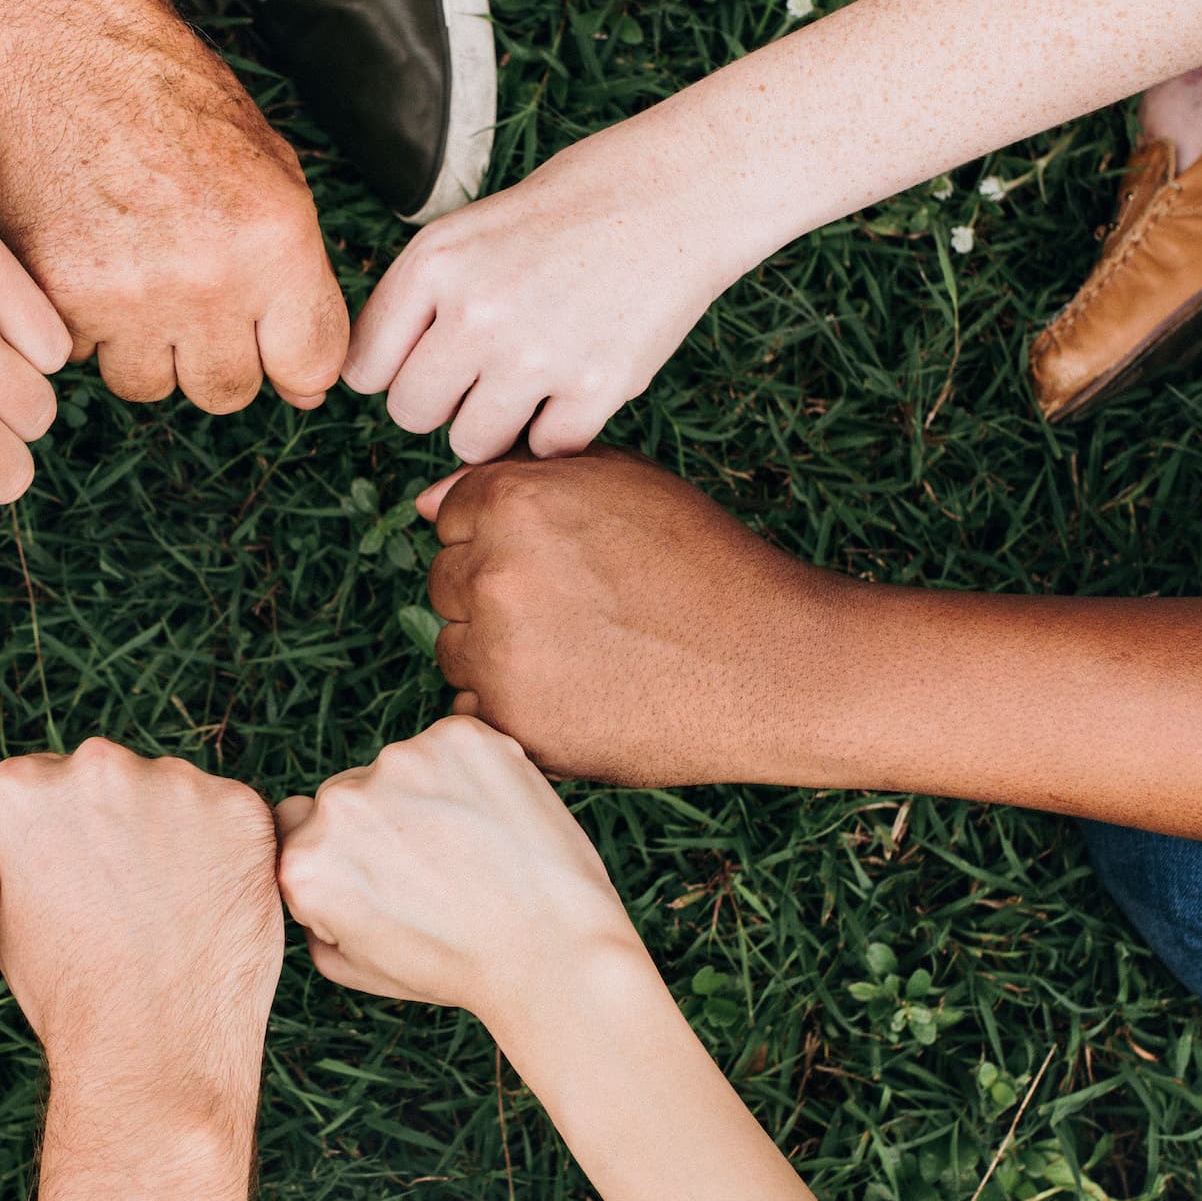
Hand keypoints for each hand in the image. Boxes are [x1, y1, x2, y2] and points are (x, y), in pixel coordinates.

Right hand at [0, 0, 350, 413]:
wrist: (73, 56)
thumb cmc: (178, 108)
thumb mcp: (276, 177)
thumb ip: (302, 285)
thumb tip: (309, 390)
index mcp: (275, 242)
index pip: (310, 367)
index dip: (293, 365)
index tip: (273, 347)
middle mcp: (207, 277)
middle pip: (226, 393)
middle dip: (215, 357)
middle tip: (192, 296)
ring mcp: (129, 294)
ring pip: (150, 386)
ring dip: (147, 348)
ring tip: (138, 274)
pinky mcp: (60, 297)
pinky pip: (83, 357)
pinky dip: (87, 325)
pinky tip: (92, 261)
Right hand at [0, 740, 282, 1098]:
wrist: (149, 1047)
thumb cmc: (69, 994)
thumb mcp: (1, 911)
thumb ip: (13, 845)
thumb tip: (30, 823)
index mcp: (20, 787)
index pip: (51, 783)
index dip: (72, 835)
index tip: (83, 879)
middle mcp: (93, 766)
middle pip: (112, 777)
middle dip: (122, 822)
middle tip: (133, 898)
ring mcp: (172, 782)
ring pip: (176, 794)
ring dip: (179, 833)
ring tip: (173, 912)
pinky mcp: (239, 807)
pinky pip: (235, 818)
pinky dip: (233, 854)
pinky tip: (213, 909)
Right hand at [273, 717, 641, 1025]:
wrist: (552, 952)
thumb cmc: (456, 967)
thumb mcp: (355, 966)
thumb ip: (310, 916)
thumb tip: (307, 873)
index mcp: (304, 860)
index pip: (297, 827)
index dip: (341, 855)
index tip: (383, 879)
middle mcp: (340, 802)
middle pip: (347, 794)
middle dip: (382, 824)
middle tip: (437, 871)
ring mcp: (400, 761)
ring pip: (401, 768)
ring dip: (427, 796)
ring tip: (474, 850)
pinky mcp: (458, 736)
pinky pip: (451, 746)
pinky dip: (471, 773)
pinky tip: (496, 821)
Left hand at [343, 110, 759, 458]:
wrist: (681, 192)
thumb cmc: (575, 206)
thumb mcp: (472, 229)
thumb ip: (422, 298)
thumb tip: (379, 377)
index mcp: (435, 263)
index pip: (364, 366)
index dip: (393, 370)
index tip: (426, 359)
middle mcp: (476, 311)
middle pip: (411, 413)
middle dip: (442, 402)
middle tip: (486, 368)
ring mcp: (537, 354)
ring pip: (471, 443)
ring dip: (497, 422)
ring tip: (533, 375)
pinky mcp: (598, 387)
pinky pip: (545, 448)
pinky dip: (559, 428)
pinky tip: (578, 381)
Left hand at [423, 454, 850, 783]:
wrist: (773, 665)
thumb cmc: (706, 563)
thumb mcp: (625, 482)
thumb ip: (524, 475)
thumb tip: (428, 502)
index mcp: (512, 502)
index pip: (451, 514)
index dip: (504, 534)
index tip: (560, 558)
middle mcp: (493, 574)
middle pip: (447, 580)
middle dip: (497, 591)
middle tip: (582, 609)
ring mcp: (497, 655)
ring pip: (454, 646)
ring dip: (498, 650)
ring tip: (586, 652)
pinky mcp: (512, 725)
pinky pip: (473, 708)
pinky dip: (511, 707)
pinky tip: (579, 694)